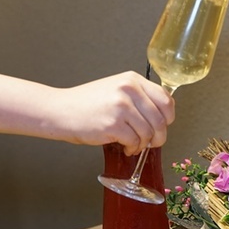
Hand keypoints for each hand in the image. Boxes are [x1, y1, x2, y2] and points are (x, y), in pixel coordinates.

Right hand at [51, 72, 174, 154]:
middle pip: (161, 120)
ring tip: (133, 145)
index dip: (168, 118)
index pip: (166, 100)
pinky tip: (124, 146)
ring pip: (149, 133)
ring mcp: (122, 107)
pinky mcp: (114, 124)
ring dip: (143, 144)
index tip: (162, 125)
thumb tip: (160, 116)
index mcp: (132, 80)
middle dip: (159, 137)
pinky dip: (132, 148)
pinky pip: (135, 142)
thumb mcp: (116, 90)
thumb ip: (138, 98)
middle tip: (151, 142)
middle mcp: (129, 90)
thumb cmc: (86, 104)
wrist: (60, 110)